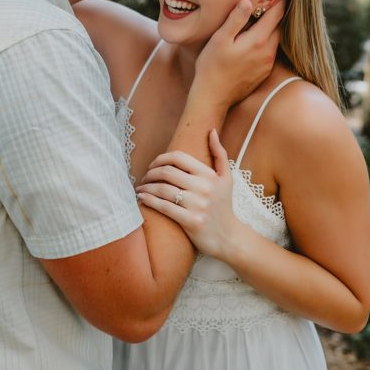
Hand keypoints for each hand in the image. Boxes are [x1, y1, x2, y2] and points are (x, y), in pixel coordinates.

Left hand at [136, 130, 241, 259]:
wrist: (230, 238)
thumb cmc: (223, 205)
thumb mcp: (226, 178)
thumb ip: (219, 154)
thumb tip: (211, 131)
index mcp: (210, 175)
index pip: (178, 157)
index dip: (160, 159)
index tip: (152, 166)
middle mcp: (205, 188)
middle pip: (166, 172)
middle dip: (150, 173)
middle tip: (144, 178)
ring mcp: (198, 205)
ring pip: (162, 188)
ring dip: (145, 187)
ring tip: (140, 188)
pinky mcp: (191, 221)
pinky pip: (163, 206)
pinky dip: (148, 200)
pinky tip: (141, 198)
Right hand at [192, 0, 284, 108]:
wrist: (213, 96)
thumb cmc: (211, 66)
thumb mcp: (220, 40)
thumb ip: (235, 20)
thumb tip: (248, 1)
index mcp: (259, 41)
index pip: (276, 14)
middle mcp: (268, 52)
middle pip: (279, 27)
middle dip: (276, 13)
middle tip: (271, 0)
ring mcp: (267, 64)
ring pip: (274, 40)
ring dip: (270, 29)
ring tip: (261, 19)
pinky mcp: (263, 73)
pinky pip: (269, 52)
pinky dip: (265, 42)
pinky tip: (252, 41)